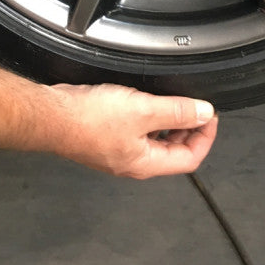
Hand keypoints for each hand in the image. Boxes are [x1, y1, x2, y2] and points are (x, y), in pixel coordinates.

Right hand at [47, 83, 217, 178]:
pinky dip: (149, 118)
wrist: (54, 116)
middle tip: (196, 108)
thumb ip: (176, 112)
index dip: (205, 136)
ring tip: (175, 102)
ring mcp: (119, 150)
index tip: (210, 115)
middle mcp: (133, 161)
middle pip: (174, 151)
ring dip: (170, 123)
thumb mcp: (143, 110)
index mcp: (146, 162)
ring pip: (155, 141)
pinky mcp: (106, 137)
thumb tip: (203, 113)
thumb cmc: (89, 120)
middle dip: (189, 129)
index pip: (190, 158)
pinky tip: (145, 101)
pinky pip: (137, 131)